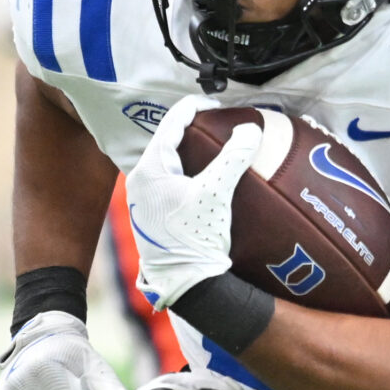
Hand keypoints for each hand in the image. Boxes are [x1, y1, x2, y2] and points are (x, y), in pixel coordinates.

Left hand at [126, 105, 261, 308]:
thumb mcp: (217, 193)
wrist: (187, 283)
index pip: (170, 124)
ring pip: (166, 162)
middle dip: (191, 130)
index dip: (194, 109)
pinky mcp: (152, 215)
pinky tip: (203, 176)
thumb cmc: (196, 238)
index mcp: (149, 171)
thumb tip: (249, 129)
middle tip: (215, 123)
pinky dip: (185, 171)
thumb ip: (233, 157)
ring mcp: (144, 200)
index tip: (216, 106)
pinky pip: (168, 181)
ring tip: (212, 146)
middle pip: (166, 142)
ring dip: (188, 152)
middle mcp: (139, 183)